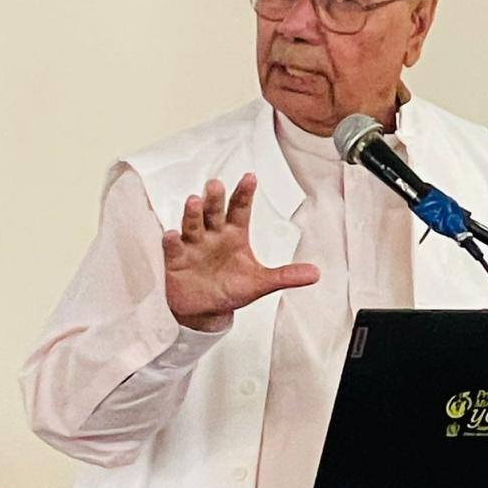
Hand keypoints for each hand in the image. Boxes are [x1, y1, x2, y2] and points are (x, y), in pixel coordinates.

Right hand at [163, 173, 319, 330]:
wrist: (205, 310)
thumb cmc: (231, 289)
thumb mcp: (260, 283)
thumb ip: (286, 276)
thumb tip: (316, 274)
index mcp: (234, 234)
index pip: (240, 209)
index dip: (245, 193)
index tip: (250, 177)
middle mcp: (212, 234)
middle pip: (214, 212)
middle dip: (214, 198)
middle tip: (216, 184)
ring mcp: (193, 245)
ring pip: (192, 224)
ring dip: (193, 213)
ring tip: (194, 201)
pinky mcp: (176, 260)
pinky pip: (173, 248)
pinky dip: (171, 241)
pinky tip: (171, 234)